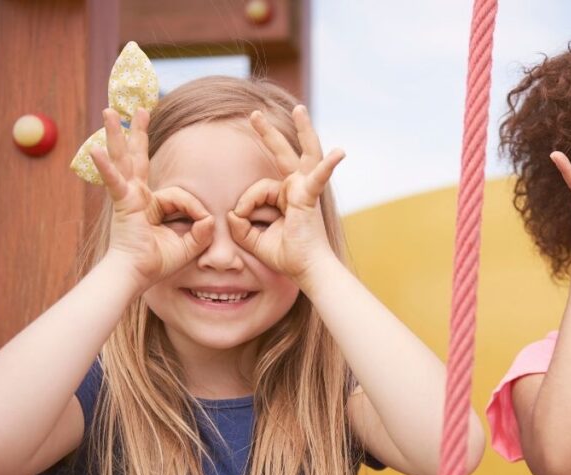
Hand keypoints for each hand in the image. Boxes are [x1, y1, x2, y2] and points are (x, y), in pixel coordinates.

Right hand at [90, 108, 213, 288]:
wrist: (135, 274)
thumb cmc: (156, 263)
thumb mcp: (187, 245)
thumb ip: (202, 232)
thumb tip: (212, 220)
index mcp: (151, 204)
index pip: (179, 194)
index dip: (195, 209)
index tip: (203, 224)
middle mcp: (136, 195)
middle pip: (137, 157)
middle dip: (138, 133)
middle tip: (139, 109)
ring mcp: (127, 196)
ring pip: (124, 159)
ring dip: (117, 134)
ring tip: (110, 111)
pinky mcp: (121, 202)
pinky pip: (115, 182)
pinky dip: (106, 167)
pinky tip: (96, 150)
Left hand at [227, 106, 344, 283]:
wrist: (307, 270)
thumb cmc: (287, 256)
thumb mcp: (253, 239)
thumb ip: (240, 224)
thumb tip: (231, 212)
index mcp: (286, 197)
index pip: (258, 188)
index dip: (245, 204)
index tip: (241, 220)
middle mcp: (297, 188)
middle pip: (285, 154)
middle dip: (269, 133)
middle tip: (254, 114)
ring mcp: (306, 189)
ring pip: (296, 156)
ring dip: (303, 129)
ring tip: (299, 109)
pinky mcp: (311, 196)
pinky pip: (318, 176)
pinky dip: (328, 165)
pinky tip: (339, 153)